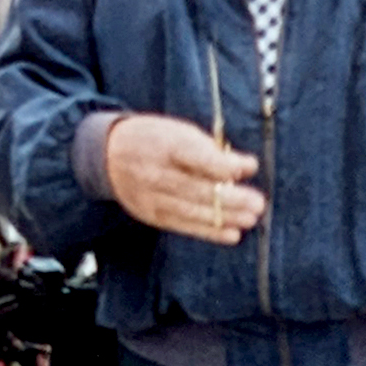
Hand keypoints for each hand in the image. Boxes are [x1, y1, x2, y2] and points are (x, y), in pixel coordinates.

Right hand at [103, 115, 264, 243]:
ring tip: (250, 218)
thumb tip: (243, 168)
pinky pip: (184, 226)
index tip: (251, 166)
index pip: (197, 158)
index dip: (225, 165)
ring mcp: (153, 197)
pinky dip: (210, 231)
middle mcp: (157, 173)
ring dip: (226, 217)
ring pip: (194, 211)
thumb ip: (208, 149)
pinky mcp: (152, 215)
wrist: (107, 155)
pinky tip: (232, 234)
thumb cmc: (154, 139)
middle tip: (258, 203)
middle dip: (232, 198)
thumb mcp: (178, 131)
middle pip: (198, 189)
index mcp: (164, 145)